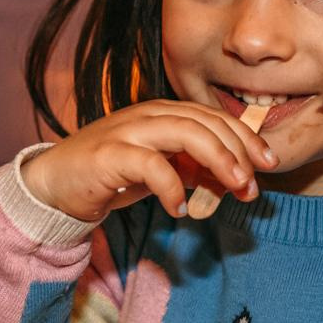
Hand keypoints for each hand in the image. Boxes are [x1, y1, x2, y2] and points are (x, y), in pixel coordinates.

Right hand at [21, 99, 277, 222]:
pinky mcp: (108, 154)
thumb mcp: (162, 172)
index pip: (213, 116)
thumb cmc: (110, 177)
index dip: (245, 137)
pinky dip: (172, 186)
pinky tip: (181, 209)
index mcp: (162, 113)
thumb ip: (194, 169)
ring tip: (235, 188)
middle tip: (255, 183)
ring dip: (217, 160)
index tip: (268, 163)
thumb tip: (235, 179)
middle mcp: (147, 115)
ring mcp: (127, 131)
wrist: (54, 186)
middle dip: (238, 151)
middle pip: (205, 121)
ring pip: (185, 132)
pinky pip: (150, 164)